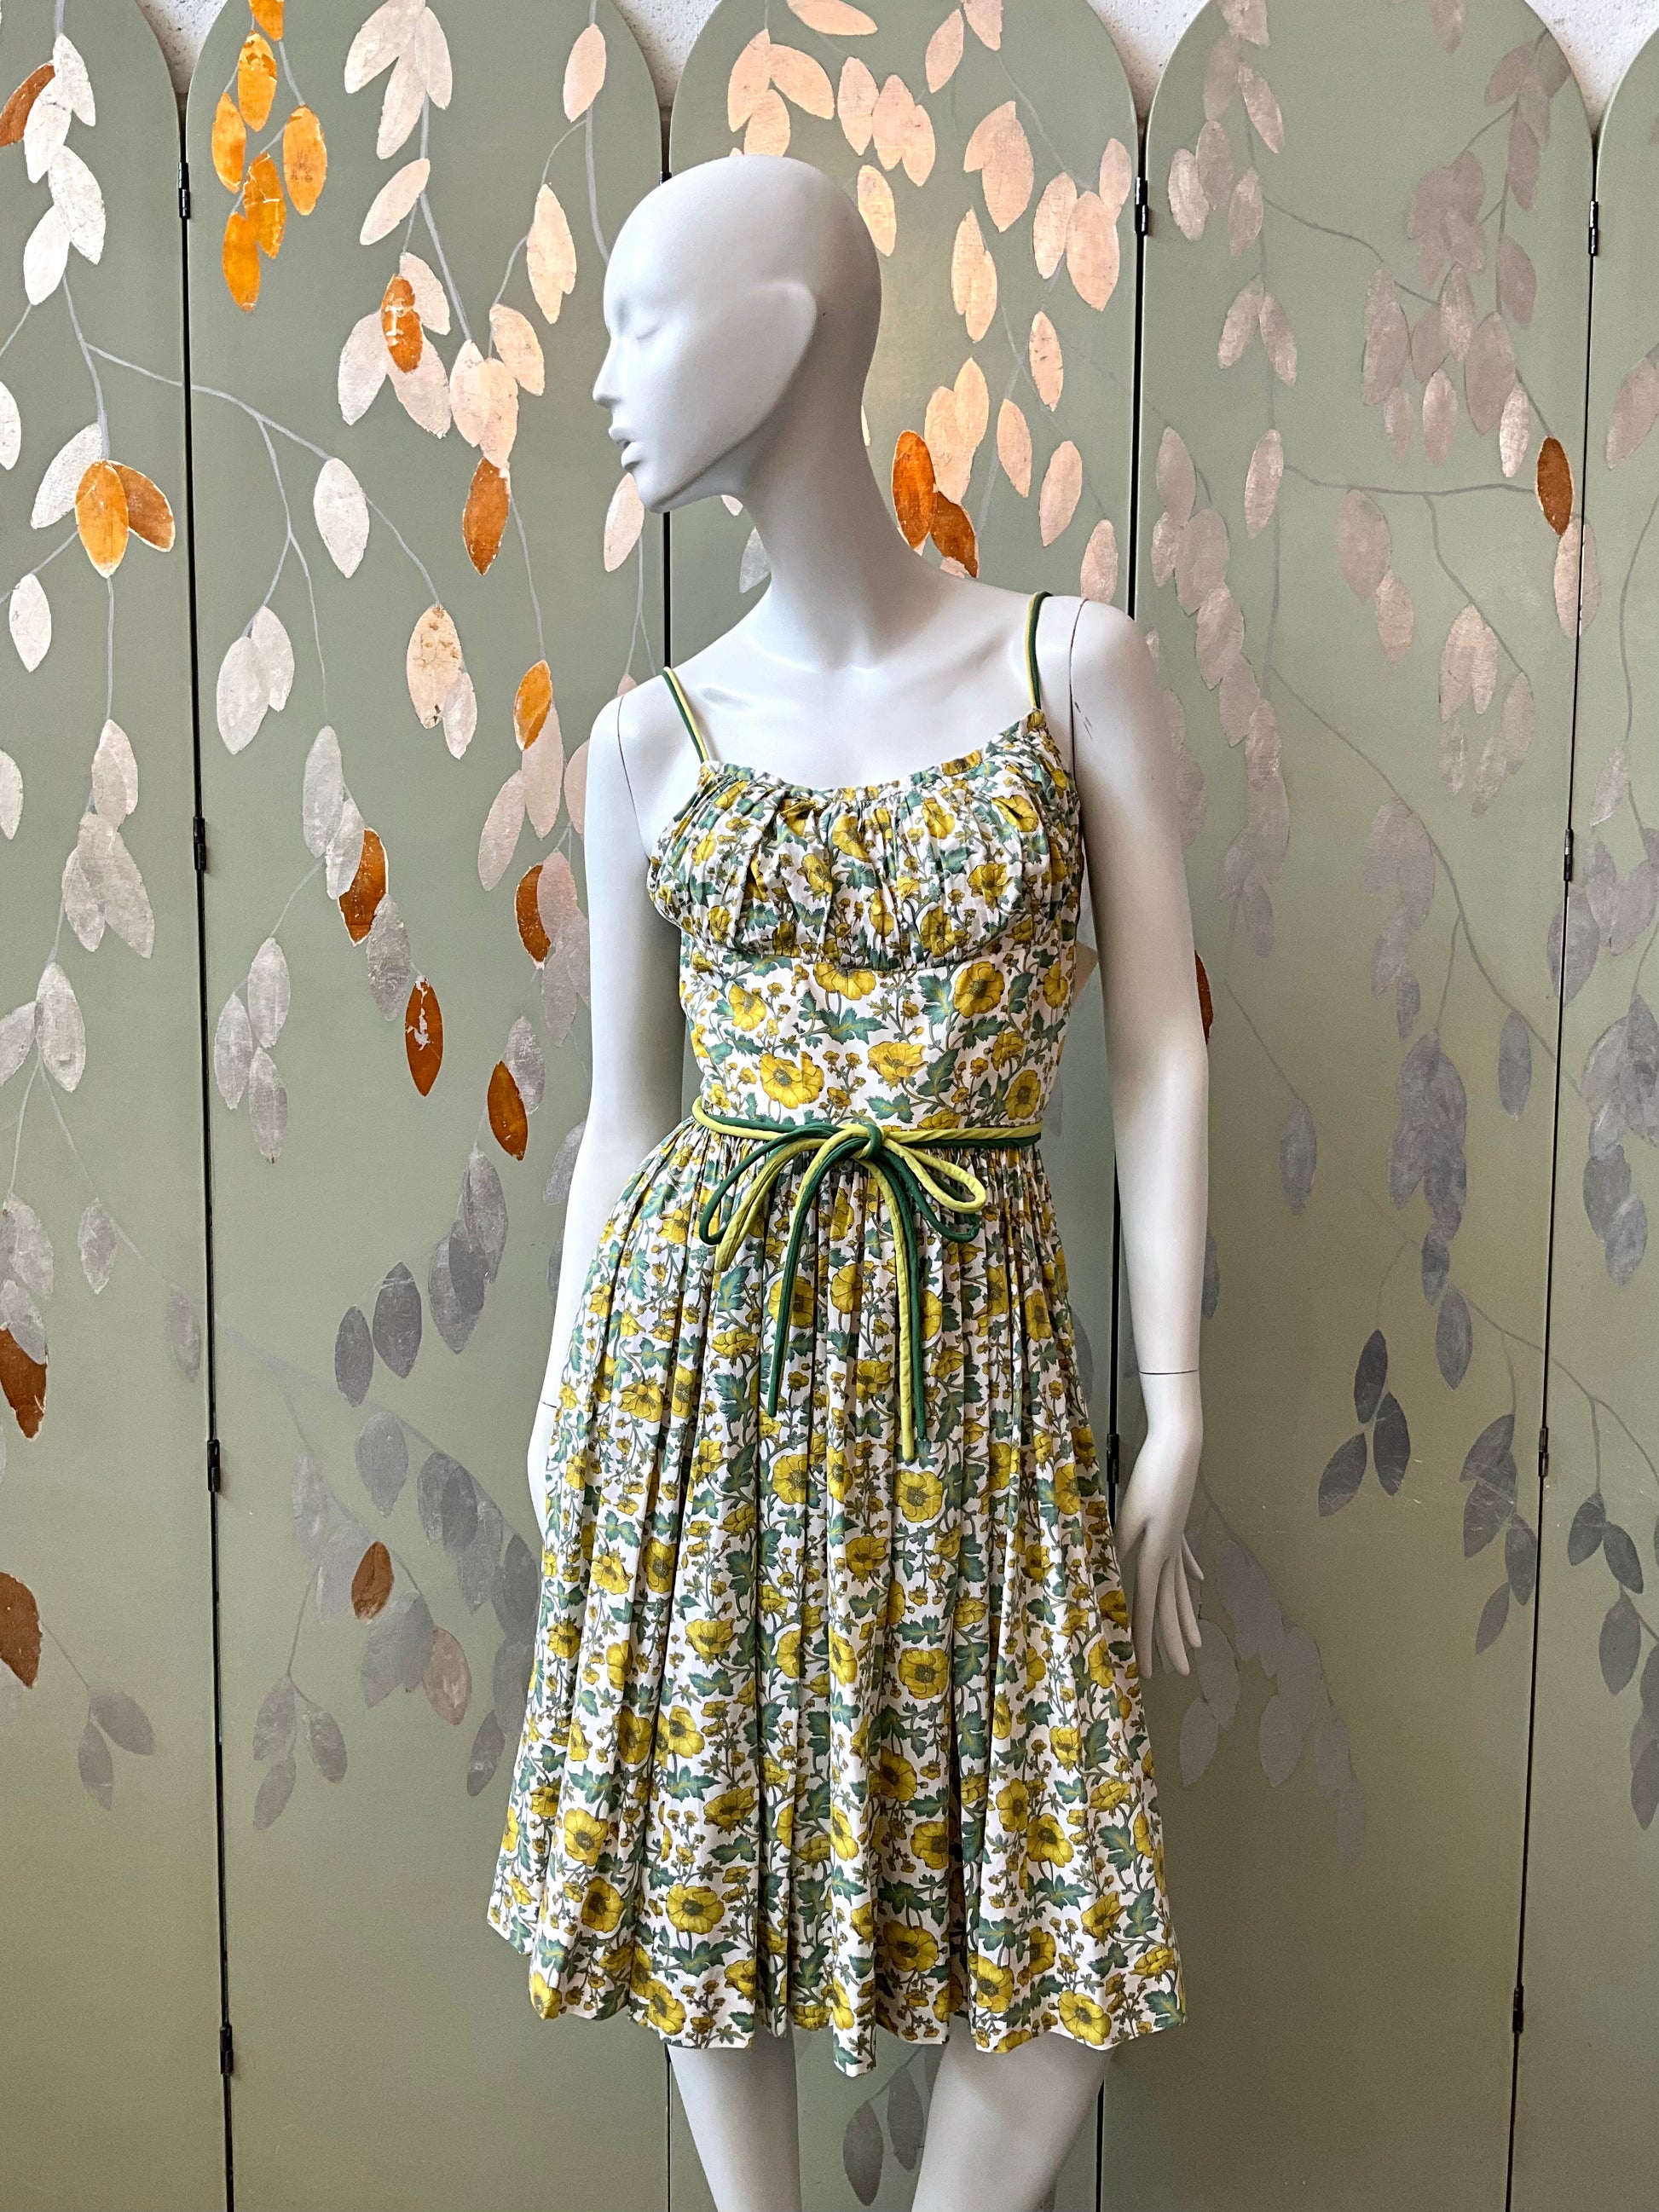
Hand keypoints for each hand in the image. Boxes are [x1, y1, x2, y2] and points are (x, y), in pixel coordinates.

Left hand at [1114, 1420, 1203, 1680]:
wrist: (1179, 1447)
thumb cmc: (1149, 1476)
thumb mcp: (1127, 1512)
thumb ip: (1120, 1544)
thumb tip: (1111, 1575)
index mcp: (1154, 1554)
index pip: (1144, 1606)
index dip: (1142, 1638)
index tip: (1143, 1668)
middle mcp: (1169, 1553)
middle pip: (1169, 1606)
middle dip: (1170, 1641)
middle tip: (1178, 1674)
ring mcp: (1178, 1539)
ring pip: (1181, 1588)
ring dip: (1185, 1617)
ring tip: (1195, 1644)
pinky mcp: (1178, 1524)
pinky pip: (1185, 1557)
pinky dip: (1190, 1572)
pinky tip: (1198, 1581)